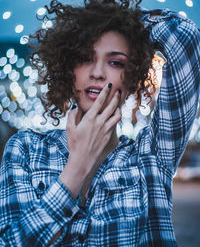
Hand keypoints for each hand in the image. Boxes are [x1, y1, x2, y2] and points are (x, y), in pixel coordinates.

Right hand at [59, 83, 120, 197]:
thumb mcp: (69, 128)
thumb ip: (72, 115)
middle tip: (118, 91)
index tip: (109, 85)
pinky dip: (116, 119)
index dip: (105, 91)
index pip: (100, 101)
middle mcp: (100, 123)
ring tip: (118, 104)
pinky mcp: (110, 137)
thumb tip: (76, 107)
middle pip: (112, 106)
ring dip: (119, 108)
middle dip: (116, 97)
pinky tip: (115, 117)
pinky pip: (116, 125)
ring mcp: (107, 130)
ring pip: (117, 115)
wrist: (83, 161)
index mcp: (90, 118)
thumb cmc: (74, 144)